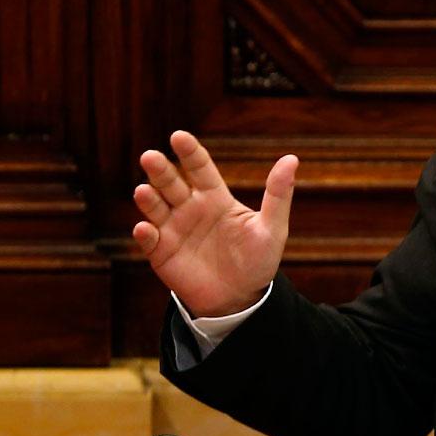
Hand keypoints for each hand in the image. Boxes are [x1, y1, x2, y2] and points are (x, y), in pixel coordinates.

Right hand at [132, 130, 298, 317]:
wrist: (242, 299)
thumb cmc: (258, 261)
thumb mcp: (273, 228)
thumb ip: (278, 194)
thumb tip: (291, 158)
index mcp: (215, 198)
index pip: (199, 168)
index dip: (189, 153)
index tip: (178, 137)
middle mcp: (190, 208)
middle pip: (171, 183)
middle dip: (160, 170)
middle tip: (151, 157)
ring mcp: (173, 229)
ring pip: (155, 207)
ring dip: (148, 199)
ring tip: (143, 191)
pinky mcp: (162, 253)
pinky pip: (150, 240)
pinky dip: (145, 234)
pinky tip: (145, 229)